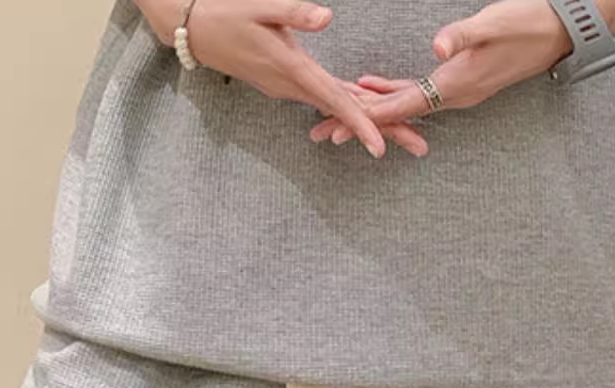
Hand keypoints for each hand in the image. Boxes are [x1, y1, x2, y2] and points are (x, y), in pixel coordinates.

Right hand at [137, 0, 387, 157]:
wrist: (194, 30)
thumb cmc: (227, 13)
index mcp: (292, 70)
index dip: (361, 123)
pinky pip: (321, 101)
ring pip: (334, 109)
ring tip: (405, 136)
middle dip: (384, 130)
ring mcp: (287, 88)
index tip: (382, 146)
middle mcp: (292, 87)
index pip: (334, 100)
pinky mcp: (284, 84)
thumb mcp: (262, 7)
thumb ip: (295, 12)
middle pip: (344, 112)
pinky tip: (365, 115)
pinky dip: (346, 110)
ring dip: (369, 122)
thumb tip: (327, 17)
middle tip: (421, 147)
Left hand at [309, 0, 614, 145]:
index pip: (401, 105)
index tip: (335, 126)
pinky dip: (392, 92)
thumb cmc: (527, 24)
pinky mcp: (460, 80)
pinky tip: (371, 86)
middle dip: (358, 122)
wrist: (560, 30)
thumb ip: (463, 36)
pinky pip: (417, 93)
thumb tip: (437, 48)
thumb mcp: (493, 25)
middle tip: (320, 133)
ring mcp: (457, 90)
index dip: (366, 115)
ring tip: (335, 118)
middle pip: (395, 114)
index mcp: (455, 85)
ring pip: (404, 105)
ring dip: (370, 110)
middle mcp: (453, 95)